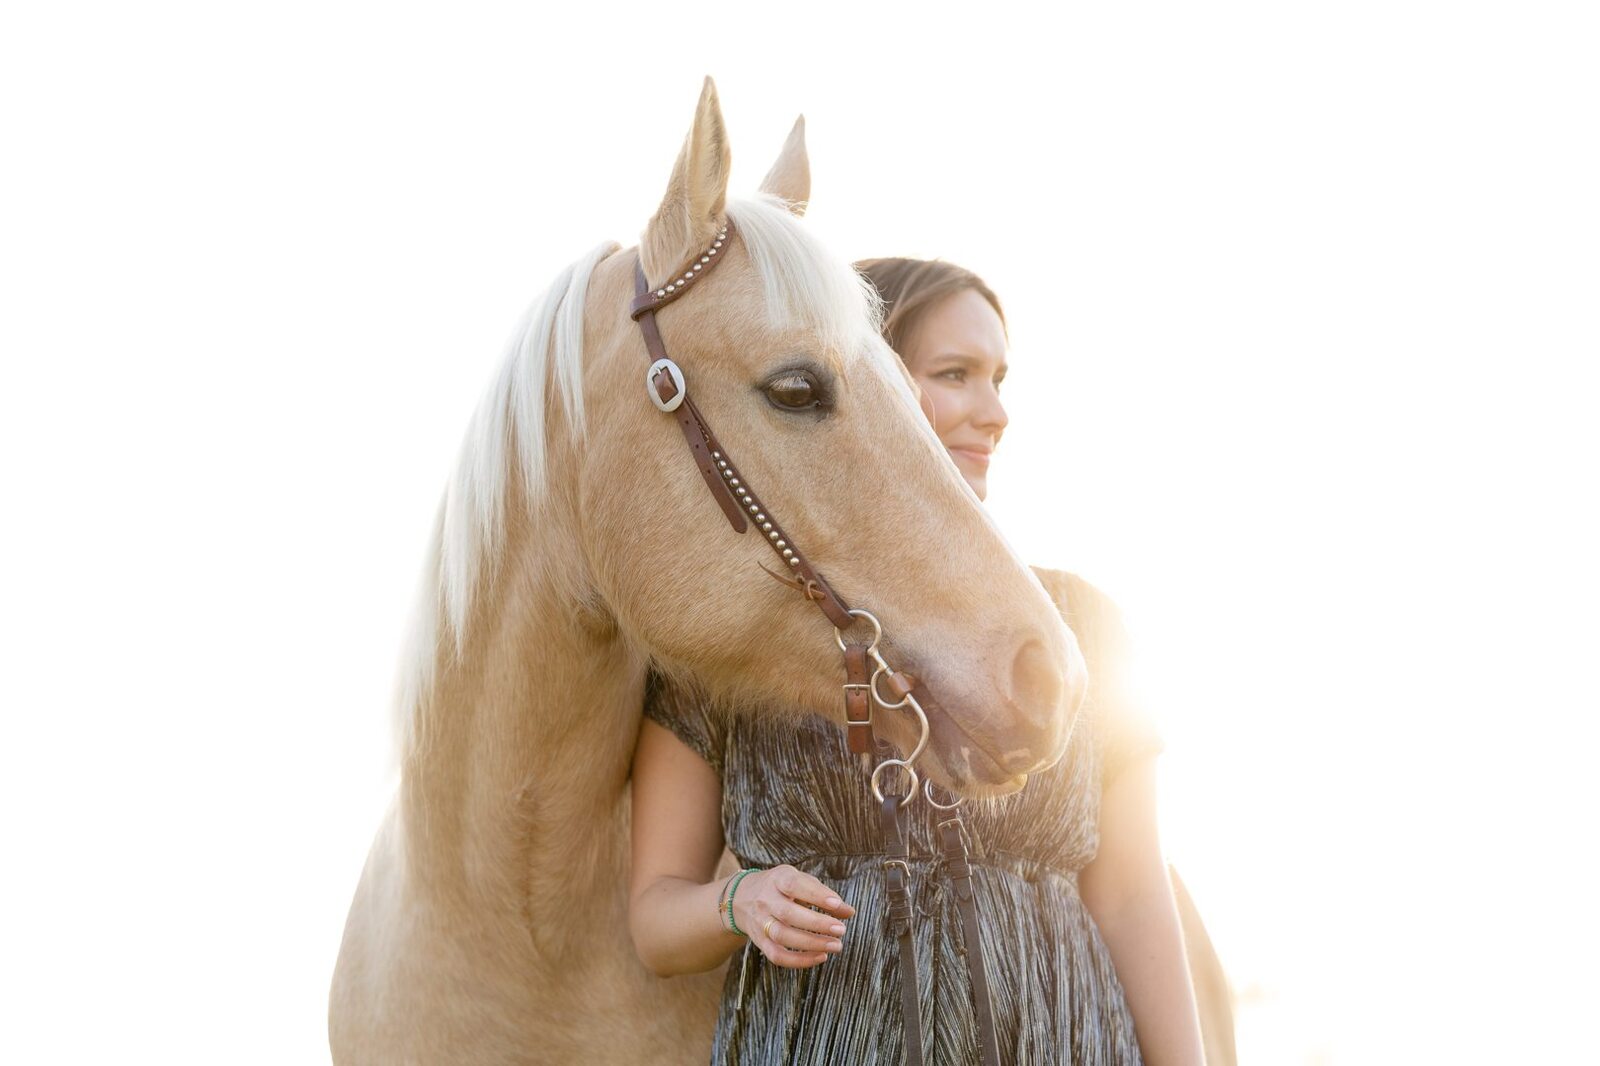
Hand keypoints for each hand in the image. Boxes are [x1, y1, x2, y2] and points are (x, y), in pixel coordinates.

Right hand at [731, 864, 855, 968]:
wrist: (741, 898)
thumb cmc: (779, 888)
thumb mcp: (798, 881)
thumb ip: (823, 894)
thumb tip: (849, 912)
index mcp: (777, 879)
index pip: (795, 885)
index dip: (816, 895)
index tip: (838, 905)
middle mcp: (766, 900)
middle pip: (788, 914)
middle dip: (817, 924)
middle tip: (841, 930)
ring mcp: (760, 922)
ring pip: (782, 936)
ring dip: (811, 944)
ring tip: (835, 945)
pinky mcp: (760, 941)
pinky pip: (777, 955)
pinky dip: (799, 961)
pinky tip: (820, 957)